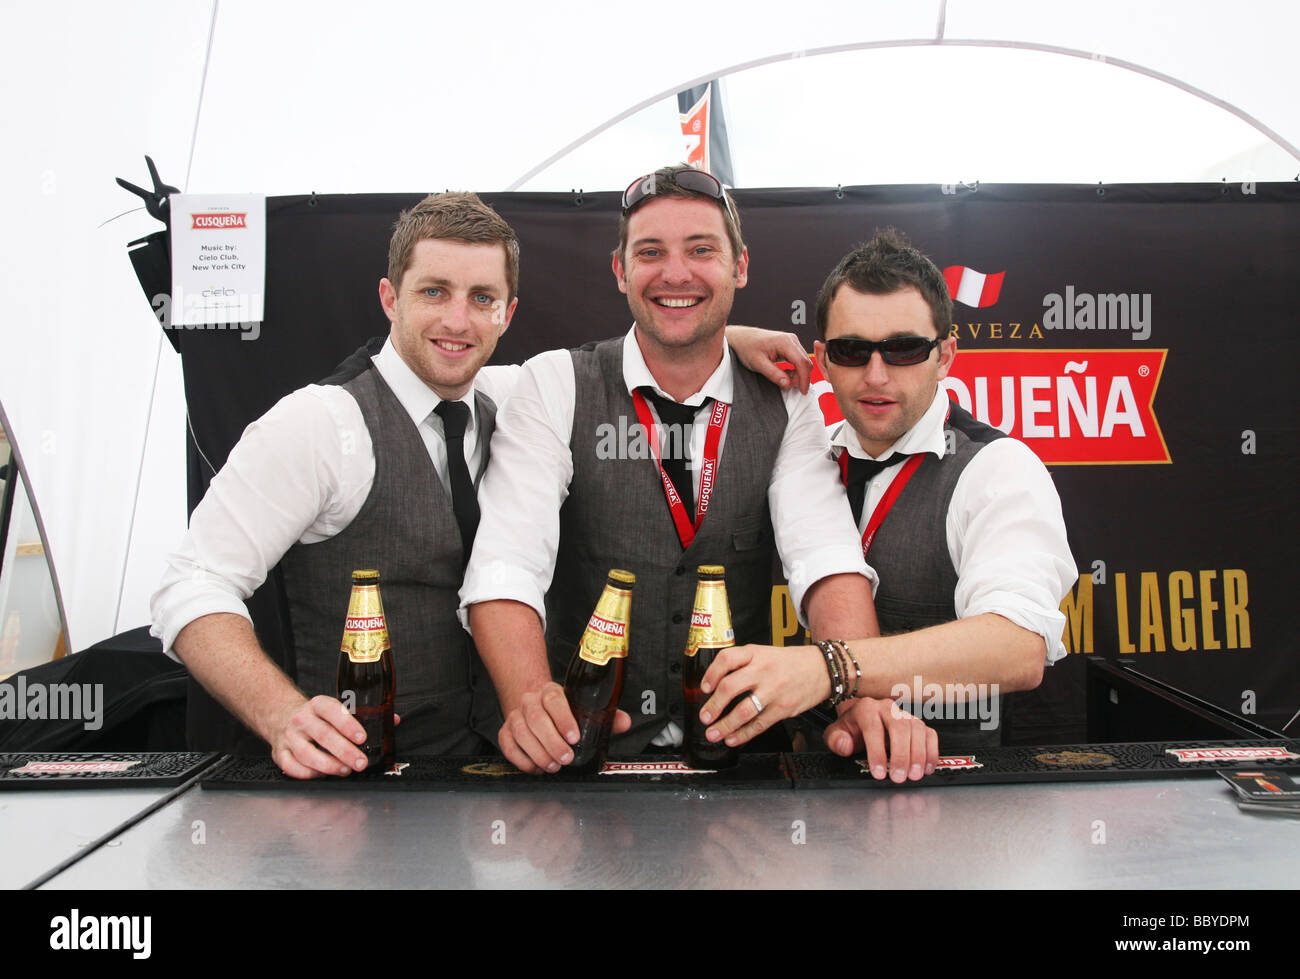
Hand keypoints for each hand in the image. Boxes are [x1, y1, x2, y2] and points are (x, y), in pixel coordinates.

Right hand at [268, 694, 374, 778]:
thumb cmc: (317, 717)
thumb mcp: (335, 708)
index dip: (348, 724)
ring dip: (329, 765)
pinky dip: (309, 774)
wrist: (282, 715)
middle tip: (361, 763)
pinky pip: (292, 767)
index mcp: (318, 705)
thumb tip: (393, 720)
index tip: (362, 737)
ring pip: (307, 753)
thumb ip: (363, 715)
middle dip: (345, 751)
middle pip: (323, 735)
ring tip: (345, 770)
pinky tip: (324, 775)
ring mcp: (289, 737)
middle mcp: (302, 719)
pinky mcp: (279, 753)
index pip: (332, 711)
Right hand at [499, 681, 631, 773]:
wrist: (535, 705)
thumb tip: (623, 723)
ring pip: (521, 733)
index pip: (554, 700)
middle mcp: (530, 701)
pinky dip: (522, 760)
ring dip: (538, 753)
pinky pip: (508, 747)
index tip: (574, 737)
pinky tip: (537, 767)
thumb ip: (605, 716)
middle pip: (536, 719)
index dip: (563, 719)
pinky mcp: (505, 732)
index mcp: (550, 692)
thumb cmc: (562, 710)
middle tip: (566, 758)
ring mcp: (515, 716)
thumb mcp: (583, 708)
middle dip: (552, 742)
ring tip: (553, 765)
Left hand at [697, 644, 828, 746]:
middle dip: (713, 706)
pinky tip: (733, 738)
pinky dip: (743, 734)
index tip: (704, 688)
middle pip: (730, 687)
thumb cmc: (792, 662)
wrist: (823, 668)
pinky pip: (759, 724)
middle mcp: (763, 671)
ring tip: (713, 733)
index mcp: (755, 654)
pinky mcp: (783, 708)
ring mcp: (773, 690)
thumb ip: (744, 664)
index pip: (726, 659)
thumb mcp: (765, 653)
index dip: (711, 674)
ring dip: (724, 725)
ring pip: (743, 711)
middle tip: (705, 716)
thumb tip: (717, 682)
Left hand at [725, 325, 811, 393]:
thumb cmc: (747, 346)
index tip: (802, 391)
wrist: (741, 338)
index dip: (804, 379)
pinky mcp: (789, 346)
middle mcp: (791, 339)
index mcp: (785, 341)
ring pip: (803, 361)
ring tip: (785, 381)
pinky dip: (794, 370)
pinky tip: (785, 375)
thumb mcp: (758, 364)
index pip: (802, 362)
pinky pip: (797, 360)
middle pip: (805, 362)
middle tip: (791, 387)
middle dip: (801, 377)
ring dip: (798, 374)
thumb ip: (774, 374)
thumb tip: (788, 384)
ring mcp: (791, 342)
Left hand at [823, 697, 937, 782]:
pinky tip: (927, 767)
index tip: (879, 772)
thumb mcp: (836, 733)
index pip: (873, 728)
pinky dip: (931, 752)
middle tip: (899, 776)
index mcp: (866, 709)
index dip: (877, 752)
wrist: (863, 717)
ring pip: (917, 730)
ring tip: (914, 775)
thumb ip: (836, 740)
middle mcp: (887, 709)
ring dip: (918, 755)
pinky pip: (929, 734)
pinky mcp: (917, 724)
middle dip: (901, 755)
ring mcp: (905, 715)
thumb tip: (845, 745)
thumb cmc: (852, 728)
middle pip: (899, 728)